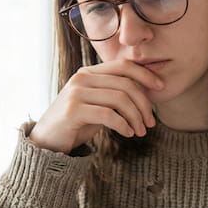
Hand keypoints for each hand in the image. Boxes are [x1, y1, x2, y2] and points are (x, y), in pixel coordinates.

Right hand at [29, 59, 164, 153]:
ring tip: (140, 131)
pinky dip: (123, 124)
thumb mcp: (97, 105)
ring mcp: (76, 93)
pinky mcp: (73, 111)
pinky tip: (128, 133)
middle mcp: (82, 78)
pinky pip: (108, 114)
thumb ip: (115, 96)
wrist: (47, 142)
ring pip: (120, 99)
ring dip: (136, 117)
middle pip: (126, 84)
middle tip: (150, 123)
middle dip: (144, 104)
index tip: (161, 88)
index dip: (145, 74)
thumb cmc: (76, 124)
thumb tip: (147, 92)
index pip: (123, 65)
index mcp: (89, 73)